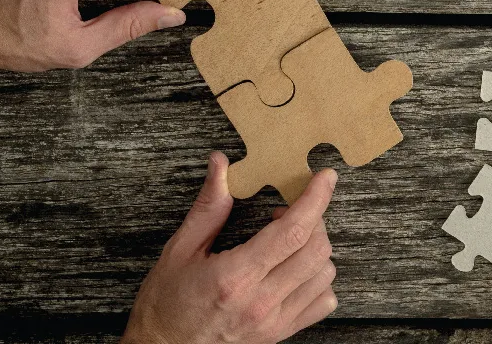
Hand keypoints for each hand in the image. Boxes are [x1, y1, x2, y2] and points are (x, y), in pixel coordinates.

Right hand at [123, 154, 337, 343]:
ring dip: (316, 248)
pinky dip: (320, 280)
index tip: (325, 178)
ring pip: (325, 274)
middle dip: (314, 219)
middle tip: (289, 211)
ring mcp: (273, 322)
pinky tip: (297, 270)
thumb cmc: (165, 304)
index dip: (316, 199)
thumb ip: (208, 207)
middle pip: (316, 250)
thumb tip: (221, 165)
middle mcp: (260, 302)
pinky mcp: (279, 334)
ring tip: (288, 241)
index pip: (293, 232)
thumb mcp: (179, 250)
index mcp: (234, 277)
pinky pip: (323, 303)